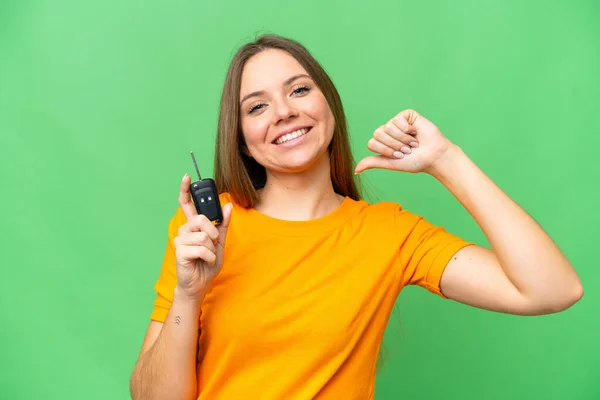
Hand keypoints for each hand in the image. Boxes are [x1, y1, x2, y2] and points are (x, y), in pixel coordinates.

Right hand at [173, 174, 232, 300]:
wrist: (200, 284)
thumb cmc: (207, 263)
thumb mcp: (221, 242)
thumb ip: (224, 224)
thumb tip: (228, 206)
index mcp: (193, 226)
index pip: (187, 204)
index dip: (186, 190)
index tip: (187, 177)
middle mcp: (184, 230)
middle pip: (201, 219)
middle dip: (213, 233)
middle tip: (213, 244)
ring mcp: (180, 240)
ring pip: (203, 236)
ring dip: (212, 249)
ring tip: (207, 257)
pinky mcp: (180, 251)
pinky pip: (201, 248)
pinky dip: (209, 256)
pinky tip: (205, 261)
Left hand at [354, 109, 453, 174]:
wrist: (433, 156)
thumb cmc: (414, 161)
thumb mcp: (390, 163)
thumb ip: (373, 163)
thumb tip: (355, 170)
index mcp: (381, 142)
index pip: (372, 143)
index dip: (386, 151)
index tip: (398, 156)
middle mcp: (386, 131)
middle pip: (378, 133)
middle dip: (394, 145)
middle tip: (406, 149)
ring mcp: (396, 122)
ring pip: (389, 127)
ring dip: (403, 139)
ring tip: (413, 143)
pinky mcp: (406, 115)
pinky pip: (399, 120)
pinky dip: (408, 129)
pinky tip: (416, 132)